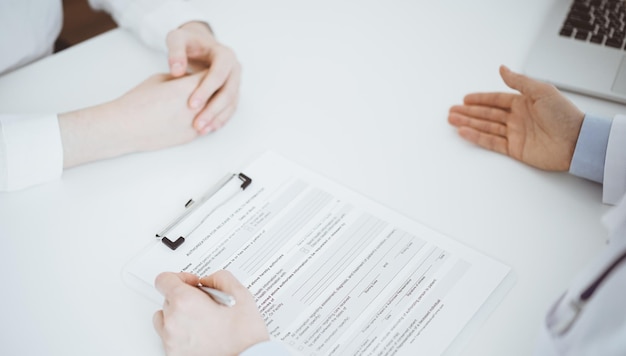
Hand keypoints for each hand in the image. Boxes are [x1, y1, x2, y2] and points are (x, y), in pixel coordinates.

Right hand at [59, 72, 206, 167]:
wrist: (125, 127)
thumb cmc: (137, 102)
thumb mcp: (160, 79)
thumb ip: (181, 79)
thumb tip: (191, 80)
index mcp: (187, 88)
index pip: (210, 76)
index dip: (210, 71)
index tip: (210, 68)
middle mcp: (195, 107)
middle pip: (217, 95)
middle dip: (215, 88)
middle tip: (215, 83)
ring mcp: (194, 124)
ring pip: (215, 112)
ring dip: (214, 105)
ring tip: (209, 99)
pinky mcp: (190, 137)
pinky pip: (206, 126)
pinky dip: (206, 119)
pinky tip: (201, 114)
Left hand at [153, 270, 268, 355]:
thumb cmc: (244, 336)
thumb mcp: (241, 295)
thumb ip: (220, 278)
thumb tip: (209, 280)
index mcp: (185, 302)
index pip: (164, 279)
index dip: (180, 277)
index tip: (193, 283)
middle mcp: (173, 321)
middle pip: (167, 299)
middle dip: (185, 297)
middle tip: (206, 304)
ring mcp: (171, 341)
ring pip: (165, 319)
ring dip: (179, 315)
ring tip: (201, 320)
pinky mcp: (174, 354)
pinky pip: (169, 338)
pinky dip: (181, 334)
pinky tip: (200, 334)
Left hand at [166, 21, 241, 134]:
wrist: (198, 44)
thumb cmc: (187, 42)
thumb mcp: (178, 39)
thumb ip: (175, 52)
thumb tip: (176, 71)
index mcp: (225, 55)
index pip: (218, 74)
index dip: (206, 90)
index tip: (191, 104)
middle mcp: (234, 68)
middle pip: (228, 92)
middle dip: (213, 109)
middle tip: (197, 123)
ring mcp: (236, 81)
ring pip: (231, 103)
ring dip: (217, 118)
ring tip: (201, 130)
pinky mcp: (232, 92)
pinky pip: (230, 108)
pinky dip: (220, 119)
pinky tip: (208, 129)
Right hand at [448, 65, 584, 170]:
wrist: (576, 141)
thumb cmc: (564, 115)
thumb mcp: (541, 91)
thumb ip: (519, 81)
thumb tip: (502, 69)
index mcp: (524, 103)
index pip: (496, 100)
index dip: (480, 99)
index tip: (465, 98)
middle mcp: (517, 118)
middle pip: (487, 114)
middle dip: (469, 112)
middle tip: (452, 110)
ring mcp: (515, 134)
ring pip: (486, 127)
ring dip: (469, 123)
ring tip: (452, 120)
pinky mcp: (514, 149)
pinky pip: (491, 142)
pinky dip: (477, 137)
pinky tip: (464, 132)